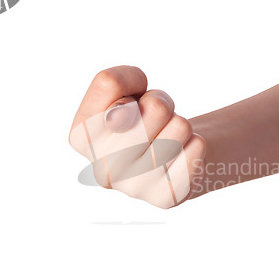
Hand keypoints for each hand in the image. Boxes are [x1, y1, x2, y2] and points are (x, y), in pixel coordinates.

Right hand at [69, 66, 205, 208]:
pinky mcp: (166, 197)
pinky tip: (179, 156)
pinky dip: (195, 144)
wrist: (169, 157)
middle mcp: (102, 168)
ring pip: (180, 126)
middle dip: (164, 104)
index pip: (110, 82)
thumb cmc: (142, 119)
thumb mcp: (124, 90)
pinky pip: (197, 148)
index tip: (133, 102)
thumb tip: (145, 108)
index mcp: (82, 137)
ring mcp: (134, 187)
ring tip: (168, 139)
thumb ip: (119, 80)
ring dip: (180, 125)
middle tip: (158, 121)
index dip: (133, 83)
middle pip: (156, 106)